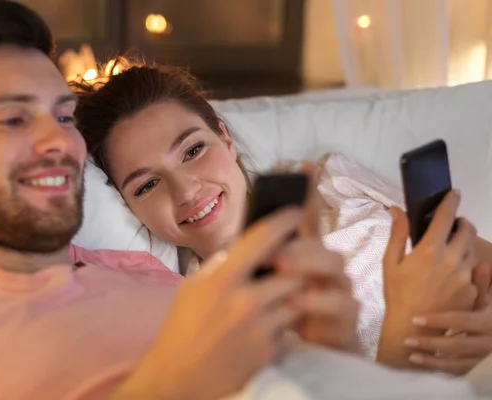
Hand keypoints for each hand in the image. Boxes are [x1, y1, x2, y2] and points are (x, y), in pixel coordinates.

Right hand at [111, 207, 303, 399]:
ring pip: (297, 297)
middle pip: (293, 269)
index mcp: (222, 279)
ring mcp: (260, 327)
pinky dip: (283, 319)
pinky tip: (266, 321)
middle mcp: (245, 301)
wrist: (178, 376)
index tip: (295, 212)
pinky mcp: (269, 350)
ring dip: (293, 292)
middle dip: (296, 263)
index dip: (285, 220)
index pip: (264, 238)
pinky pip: (289, 325)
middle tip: (294, 260)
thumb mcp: (193, 286)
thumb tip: (247, 246)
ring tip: (280, 291)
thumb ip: (222, 264)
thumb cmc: (182, 325)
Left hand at [271, 169, 358, 351]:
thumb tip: (237, 240)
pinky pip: (339, 303)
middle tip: (271, 250)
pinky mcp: (347, 313)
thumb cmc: (282, 311)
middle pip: (320, 241)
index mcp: (305, 252)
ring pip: (334, 264)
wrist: (307, 350)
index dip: (306, 193)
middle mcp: (325, 263)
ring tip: (280, 268)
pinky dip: (316, 301)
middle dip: (296, 242)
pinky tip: (295, 301)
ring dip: (306, 264)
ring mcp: (339, 286)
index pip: (307, 218)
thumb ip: (260, 260)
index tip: (302, 167)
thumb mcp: (267, 284)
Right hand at [378, 190, 478, 366]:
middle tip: (453, 225)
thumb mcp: (390, 262)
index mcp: (430, 250)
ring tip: (450, 250)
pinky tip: (451, 275)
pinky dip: (465, 267)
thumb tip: (396, 209)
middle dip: (462, 223)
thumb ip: (397, 233)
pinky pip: (473, 272)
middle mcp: (453, 260)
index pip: (446, 216)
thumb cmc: (396, 294)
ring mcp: (466, 276)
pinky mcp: (473, 291)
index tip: (454, 193)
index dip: (451, 201)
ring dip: (464, 244)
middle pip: (467, 231)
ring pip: (472, 250)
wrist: (412, 329)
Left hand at [404, 262, 491, 374]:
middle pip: (457, 344)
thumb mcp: (486, 302)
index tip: (415, 319)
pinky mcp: (475, 369)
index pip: (461, 321)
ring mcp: (481, 358)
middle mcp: (487, 342)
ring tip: (409, 351)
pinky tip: (417, 360)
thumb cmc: (487, 316)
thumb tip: (481, 264)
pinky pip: (455, 371)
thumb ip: (480, 285)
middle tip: (406, 340)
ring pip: (456, 361)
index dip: (439, 320)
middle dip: (430, 342)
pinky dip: (436, 366)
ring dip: (431, 357)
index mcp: (487, 321)